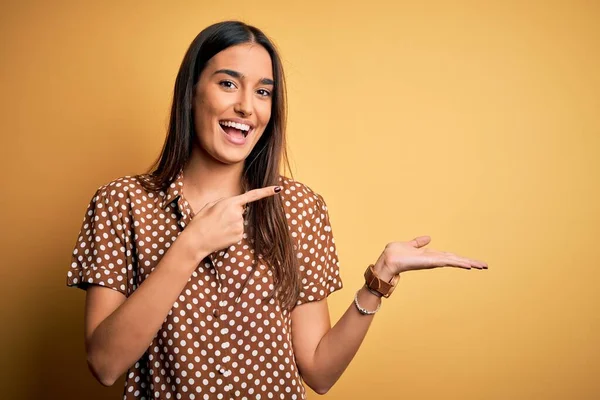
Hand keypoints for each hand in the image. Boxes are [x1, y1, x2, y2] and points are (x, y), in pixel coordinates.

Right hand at [186, 185, 281, 256]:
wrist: (196, 241)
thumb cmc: (201, 221)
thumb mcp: (210, 205)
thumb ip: (225, 202)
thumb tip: (236, 206)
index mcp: (230, 203)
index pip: (252, 196)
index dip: (266, 192)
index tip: (278, 189)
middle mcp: (238, 214)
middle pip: (241, 211)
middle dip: (232, 213)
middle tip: (217, 220)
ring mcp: (239, 226)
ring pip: (239, 222)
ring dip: (231, 224)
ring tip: (217, 227)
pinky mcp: (239, 237)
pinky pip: (238, 232)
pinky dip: (231, 233)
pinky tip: (221, 234)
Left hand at [373, 236, 487, 280]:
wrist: (387, 261)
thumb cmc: (394, 254)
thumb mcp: (409, 245)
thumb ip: (418, 242)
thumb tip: (428, 238)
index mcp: (430, 255)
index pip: (449, 256)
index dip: (461, 258)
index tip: (472, 262)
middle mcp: (433, 259)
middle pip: (455, 260)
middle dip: (470, 262)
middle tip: (485, 265)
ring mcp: (432, 261)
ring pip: (454, 261)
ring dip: (468, 263)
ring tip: (481, 266)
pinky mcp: (429, 262)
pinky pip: (446, 261)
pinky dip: (457, 263)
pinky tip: (467, 264)